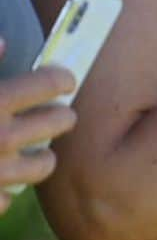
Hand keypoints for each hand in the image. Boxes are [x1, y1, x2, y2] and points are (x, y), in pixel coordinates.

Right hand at [0, 49, 76, 210]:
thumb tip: (4, 43)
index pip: (49, 82)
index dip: (62, 79)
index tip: (66, 81)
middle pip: (60, 121)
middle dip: (62, 116)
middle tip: (60, 114)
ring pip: (45, 164)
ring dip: (43, 156)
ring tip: (34, 148)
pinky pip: (10, 196)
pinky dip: (6, 188)